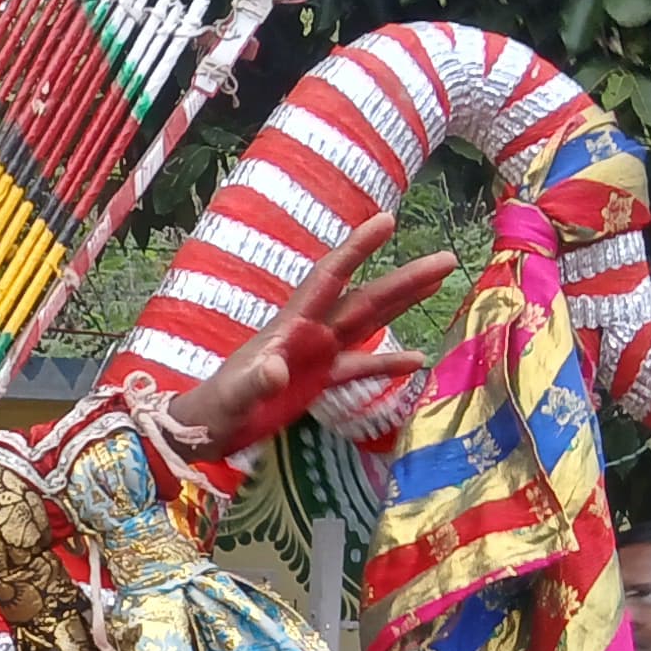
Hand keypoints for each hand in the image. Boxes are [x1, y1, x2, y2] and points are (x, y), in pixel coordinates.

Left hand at [167, 211, 457, 457]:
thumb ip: (255, 380)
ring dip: (403, 304)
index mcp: (289, 326)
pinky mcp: (318, 380)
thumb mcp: (232, 395)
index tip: (386, 220)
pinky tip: (420, 359)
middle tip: (447, 258)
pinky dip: (389, 362)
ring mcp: (317, 355)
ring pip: (369, 322)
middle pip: (364, 298)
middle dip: (403, 279)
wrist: (203, 430)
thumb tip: (279, 369)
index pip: (328, 278)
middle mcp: (309, 333)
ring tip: (440, 282)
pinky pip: (361, 367)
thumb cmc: (212, 408)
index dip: (356, 250)